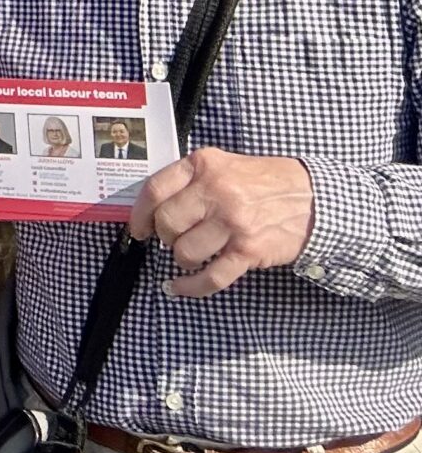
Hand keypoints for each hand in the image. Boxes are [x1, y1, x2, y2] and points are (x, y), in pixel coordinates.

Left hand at [130, 148, 314, 295]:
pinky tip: (178, 288)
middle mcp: (216, 191)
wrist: (314, 198)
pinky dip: (189, 287)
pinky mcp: (248, 250)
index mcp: (203, 164)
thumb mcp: (224, 164)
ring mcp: (233, 222)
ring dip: (182, 259)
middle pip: (167, 223)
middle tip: (171, 239)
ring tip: (191, 255)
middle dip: (164, 237)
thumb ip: (192, 179)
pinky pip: (210, 277)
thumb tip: (155, 207)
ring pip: (185, 251)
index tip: (138, 228)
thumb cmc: (264, 181)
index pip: (155, 190)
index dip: (140, 213)